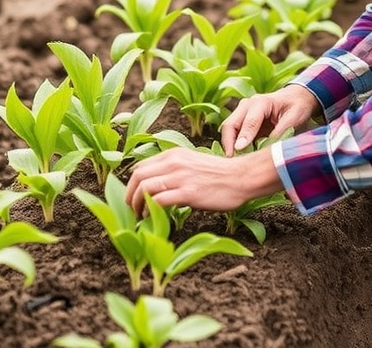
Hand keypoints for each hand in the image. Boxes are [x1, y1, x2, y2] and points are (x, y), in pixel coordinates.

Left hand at [126, 147, 281, 215]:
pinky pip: (159, 200)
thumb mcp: (193, 163)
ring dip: (136, 204)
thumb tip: (159, 187)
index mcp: (174, 154)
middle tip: (131, 208)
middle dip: (129, 195)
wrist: (241, 177)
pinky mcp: (188, 192)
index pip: (141, 166)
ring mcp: (181, 177)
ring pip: (144, 188)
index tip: (133, 196)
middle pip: (137, 176)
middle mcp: (174, 162)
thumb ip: (175, 170)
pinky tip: (151, 218)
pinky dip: (150, 210)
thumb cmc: (220, 174)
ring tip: (139, 216)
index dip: (131, 184)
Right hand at [220, 83, 319, 155]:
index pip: (249, 122)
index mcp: (261, 102)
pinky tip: (237, 158)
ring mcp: (242, 112)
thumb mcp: (294, 118)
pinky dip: (233, 145)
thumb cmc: (296, 107)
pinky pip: (233, 134)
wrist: (295, 97)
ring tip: (233, 162)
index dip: (244, 137)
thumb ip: (281, 131)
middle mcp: (247, 105)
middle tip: (231, 161)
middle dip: (228, 143)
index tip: (239, 150)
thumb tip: (268, 148)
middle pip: (231, 124)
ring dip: (229, 145)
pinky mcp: (242, 120)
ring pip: (228, 129)